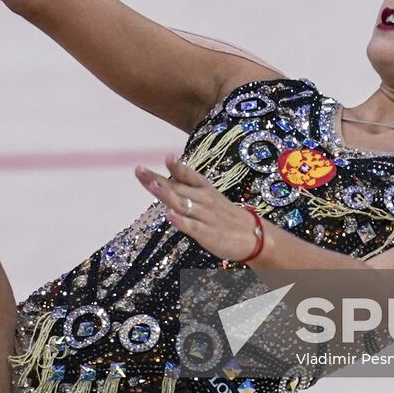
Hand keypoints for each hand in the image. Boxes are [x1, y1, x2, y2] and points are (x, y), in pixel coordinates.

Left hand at [135, 155, 264, 262]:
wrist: (253, 236)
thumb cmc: (225, 215)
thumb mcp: (208, 196)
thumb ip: (185, 189)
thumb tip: (160, 181)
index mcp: (204, 189)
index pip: (187, 175)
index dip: (176, 166)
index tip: (166, 156)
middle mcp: (203, 200)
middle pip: (177, 188)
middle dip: (156, 180)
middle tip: (139, 170)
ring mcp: (205, 217)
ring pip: (183, 204)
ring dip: (167, 195)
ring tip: (152, 186)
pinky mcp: (208, 234)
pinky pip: (193, 227)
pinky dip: (182, 221)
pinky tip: (170, 216)